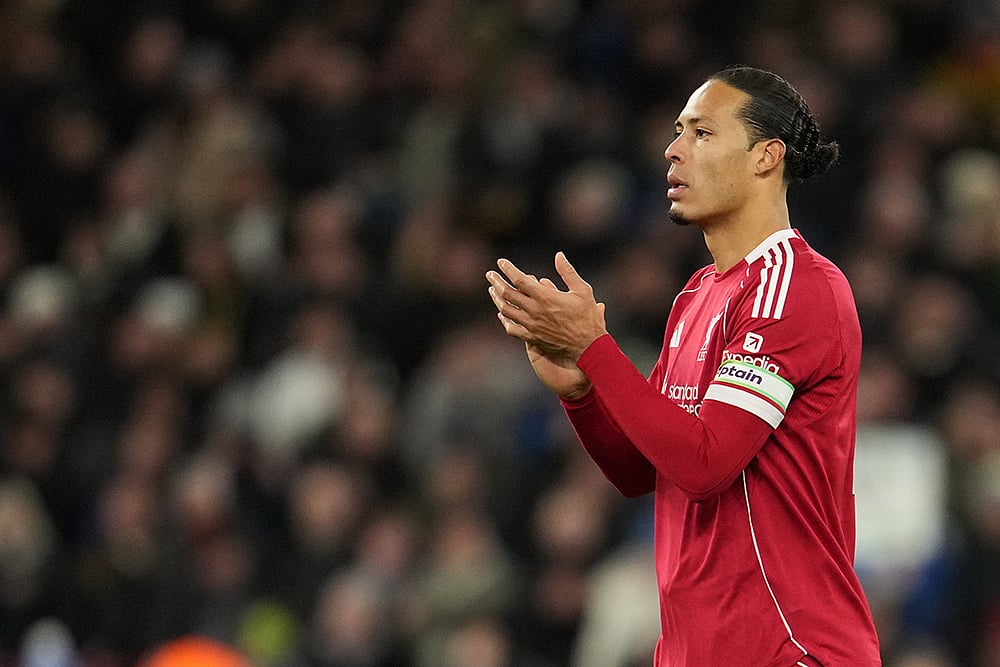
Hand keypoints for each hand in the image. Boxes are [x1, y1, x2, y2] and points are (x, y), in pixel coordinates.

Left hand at [485, 252, 605, 396]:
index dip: (508, 269)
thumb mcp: (582, 290)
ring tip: (492, 290)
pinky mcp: (532, 338)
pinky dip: (505, 320)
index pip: (519, 279)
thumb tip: (559, 255)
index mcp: (545, 297)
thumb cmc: (588, 317)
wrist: (588, 346)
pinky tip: (502, 314)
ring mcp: (531, 325)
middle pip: (507, 293)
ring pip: (506, 310)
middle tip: (490, 274)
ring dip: (497, 299)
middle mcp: (534, 310)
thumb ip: (568, 272)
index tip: (501, 262)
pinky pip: (512, 329)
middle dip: (496, 282)